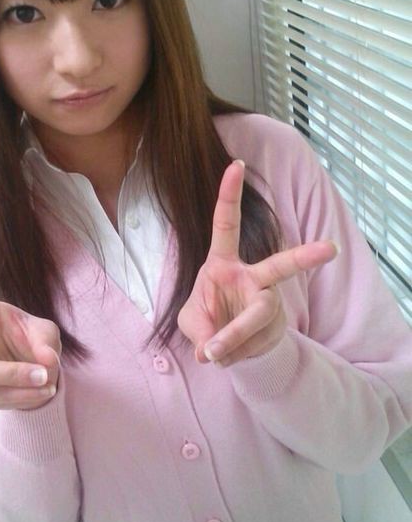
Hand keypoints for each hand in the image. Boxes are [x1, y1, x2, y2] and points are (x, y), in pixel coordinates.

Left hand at [178, 160, 337, 366]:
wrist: (228, 348)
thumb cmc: (207, 320)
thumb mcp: (191, 323)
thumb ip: (198, 332)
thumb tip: (211, 351)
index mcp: (223, 262)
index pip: (226, 224)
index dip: (229, 195)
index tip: (236, 164)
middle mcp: (251, 277)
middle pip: (280, 266)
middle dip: (305, 257)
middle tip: (331, 249)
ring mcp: (266, 302)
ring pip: (259, 315)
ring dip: (234, 336)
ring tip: (215, 354)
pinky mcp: (274, 326)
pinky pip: (254, 341)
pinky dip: (234, 354)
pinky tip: (225, 357)